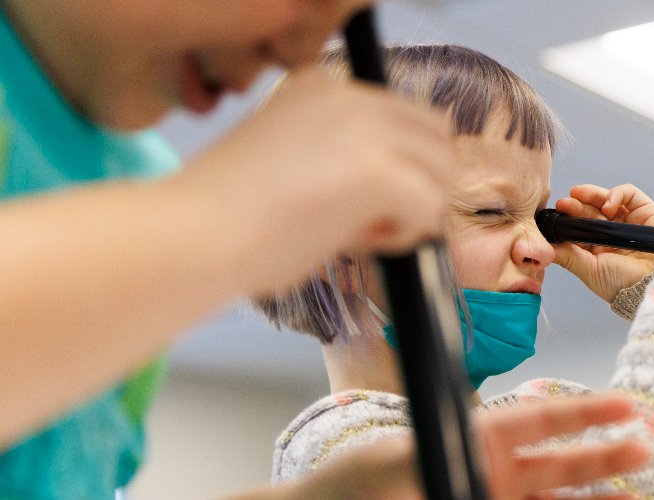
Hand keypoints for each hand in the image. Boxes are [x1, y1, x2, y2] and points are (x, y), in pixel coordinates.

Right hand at [170, 70, 455, 295]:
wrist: (195, 235)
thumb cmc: (229, 216)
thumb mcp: (291, 158)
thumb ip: (343, 155)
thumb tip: (404, 186)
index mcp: (323, 86)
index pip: (405, 117)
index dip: (396, 167)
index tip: (349, 199)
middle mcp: (348, 95)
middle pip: (435, 138)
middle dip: (417, 185)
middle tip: (367, 221)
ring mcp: (365, 129)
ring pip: (440, 172)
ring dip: (413, 211)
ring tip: (358, 233)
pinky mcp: (378, 170)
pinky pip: (430, 208)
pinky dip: (407, 235)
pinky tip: (360, 243)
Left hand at [255, 395, 649, 499]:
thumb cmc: (354, 487)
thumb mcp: (396, 470)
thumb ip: (445, 468)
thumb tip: (485, 483)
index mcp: (474, 441)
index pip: (537, 421)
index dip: (582, 414)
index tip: (623, 407)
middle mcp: (491, 473)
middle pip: (558, 466)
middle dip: (602, 458)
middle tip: (644, 450)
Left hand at [553, 184, 653, 301]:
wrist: (653, 282)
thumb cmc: (623, 283)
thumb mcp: (589, 270)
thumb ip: (567, 256)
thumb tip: (544, 247)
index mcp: (598, 249)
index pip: (579, 227)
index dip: (567, 219)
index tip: (555, 214)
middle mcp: (612, 233)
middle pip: (590, 211)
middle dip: (575, 205)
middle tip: (564, 203)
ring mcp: (628, 220)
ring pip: (606, 199)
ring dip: (590, 195)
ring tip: (579, 194)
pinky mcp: (644, 210)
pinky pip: (628, 194)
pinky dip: (616, 194)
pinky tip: (609, 205)